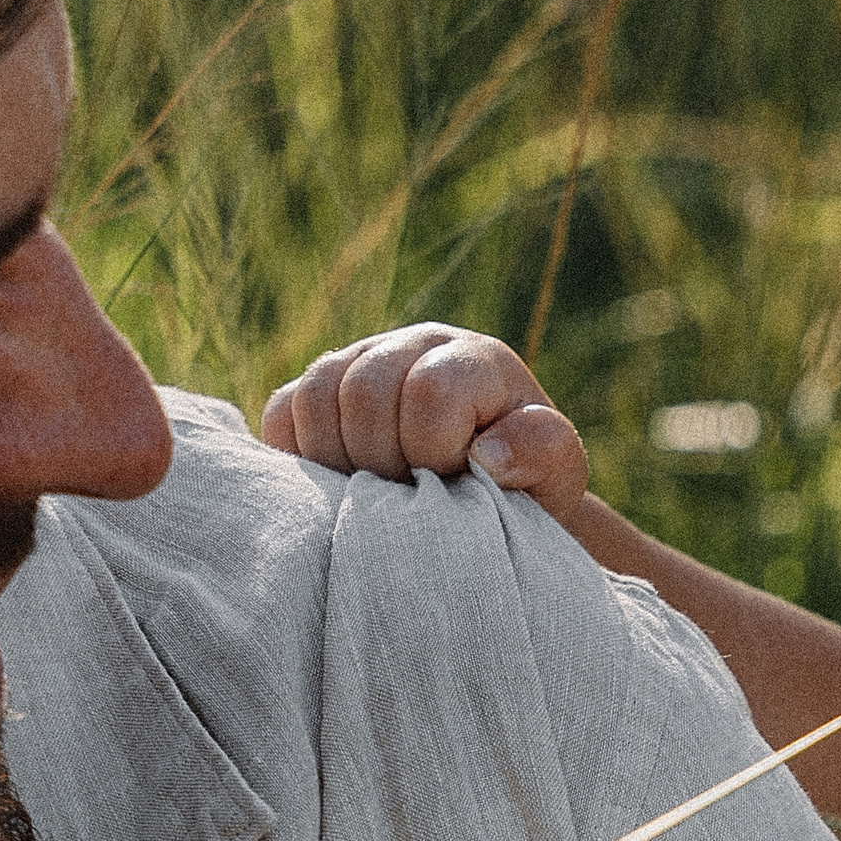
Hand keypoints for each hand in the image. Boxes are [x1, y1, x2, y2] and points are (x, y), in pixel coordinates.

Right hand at [260, 323, 590, 520]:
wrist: (494, 494)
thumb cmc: (527, 488)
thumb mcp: (558, 477)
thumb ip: (543, 454)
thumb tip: (487, 454)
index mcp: (476, 359)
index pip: (428, 394)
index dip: (432, 453)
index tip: (454, 483)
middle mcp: (414, 344)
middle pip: (363, 391)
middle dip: (383, 461)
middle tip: (411, 496)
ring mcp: (360, 359)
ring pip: (314, 396)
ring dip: (339, 461)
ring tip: (378, 494)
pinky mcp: (320, 387)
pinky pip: (282, 413)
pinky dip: (302, 457)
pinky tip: (342, 483)